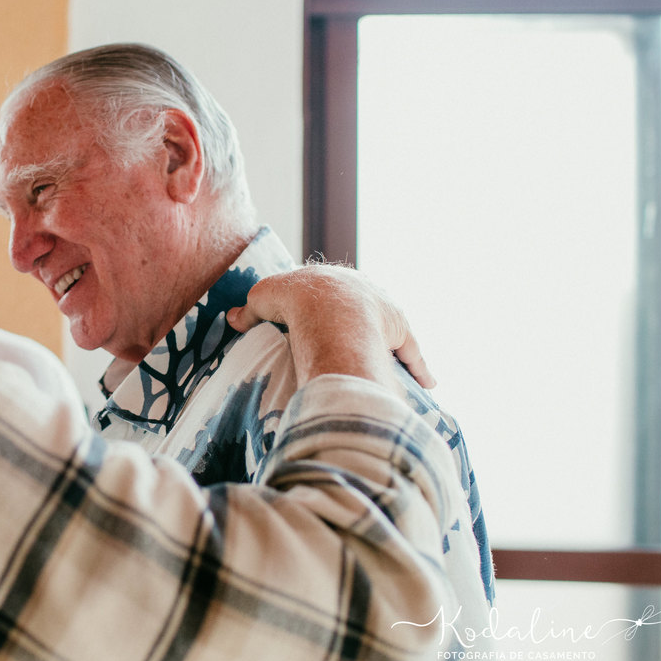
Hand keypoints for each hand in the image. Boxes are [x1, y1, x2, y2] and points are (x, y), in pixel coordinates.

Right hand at [226, 264, 435, 389]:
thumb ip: (250, 310)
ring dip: (388, 347)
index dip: (324, 308)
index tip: (318, 324)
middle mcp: (366, 292)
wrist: (328, 309)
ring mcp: (385, 313)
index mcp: (336, 279)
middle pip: (365, 311)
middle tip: (349, 345)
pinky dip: (419, 367)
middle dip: (361, 326)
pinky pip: (413, 352)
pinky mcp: (401, 335)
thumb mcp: (262, 299)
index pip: (332, 292)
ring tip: (382, 364)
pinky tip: (427, 381)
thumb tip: (233, 319)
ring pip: (390, 331)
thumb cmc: (295, 300)